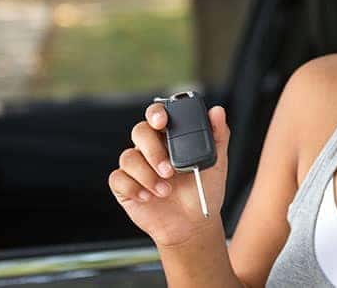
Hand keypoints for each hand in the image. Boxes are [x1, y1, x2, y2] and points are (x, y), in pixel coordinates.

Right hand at [108, 102, 229, 246]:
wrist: (193, 225)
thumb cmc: (204, 191)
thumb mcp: (216, 163)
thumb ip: (218, 135)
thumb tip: (217, 112)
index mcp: (170, 137)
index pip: (157, 114)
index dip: (156, 113)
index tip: (162, 122)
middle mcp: (150, 148)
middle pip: (140, 132)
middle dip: (153, 150)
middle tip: (169, 171)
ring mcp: (136, 167)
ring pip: (128, 157)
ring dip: (147, 175)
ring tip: (166, 191)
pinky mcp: (125, 186)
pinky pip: (118, 179)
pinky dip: (133, 188)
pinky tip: (148, 197)